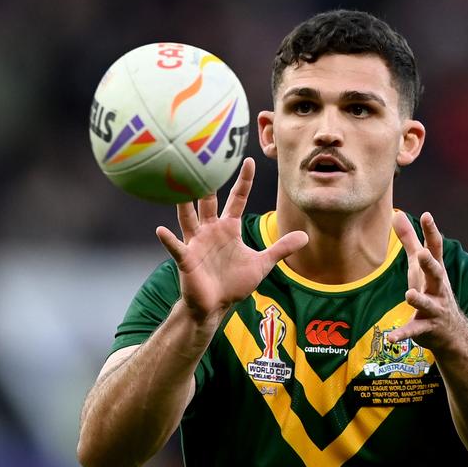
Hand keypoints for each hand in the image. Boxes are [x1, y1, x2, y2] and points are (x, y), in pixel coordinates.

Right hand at [156, 158, 307, 324]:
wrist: (215, 306)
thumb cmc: (234, 283)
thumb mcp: (262, 264)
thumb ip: (280, 249)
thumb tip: (305, 237)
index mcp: (229, 228)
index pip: (237, 198)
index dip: (243, 181)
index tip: (248, 160)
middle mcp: (210, 230)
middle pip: (208, 201)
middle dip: (208, 182)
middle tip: (204, 160)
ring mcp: (196, 243)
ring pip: (188, 218)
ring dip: (184, 203)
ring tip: (177, 186)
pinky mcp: (187, 259)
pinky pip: (177, 247)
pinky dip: (169, 240)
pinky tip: (162, 231)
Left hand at [388, 211, 467, 350]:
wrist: (451, 332)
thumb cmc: (431, 291)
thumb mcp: (419, 266)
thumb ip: (409, 241)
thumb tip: (396, 214)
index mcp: (435, 271)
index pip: (435, 249)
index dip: (431, 232)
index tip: (427, 216)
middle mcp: (438, 289)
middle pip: (436, 274)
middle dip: (430, 264)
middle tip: (423, 254)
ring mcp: (434, 309)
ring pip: (427, 303)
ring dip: (419, 299)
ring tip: (410, 294)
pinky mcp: (425, 328)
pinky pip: (413, 331)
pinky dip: (402, 334)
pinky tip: (390, 337)